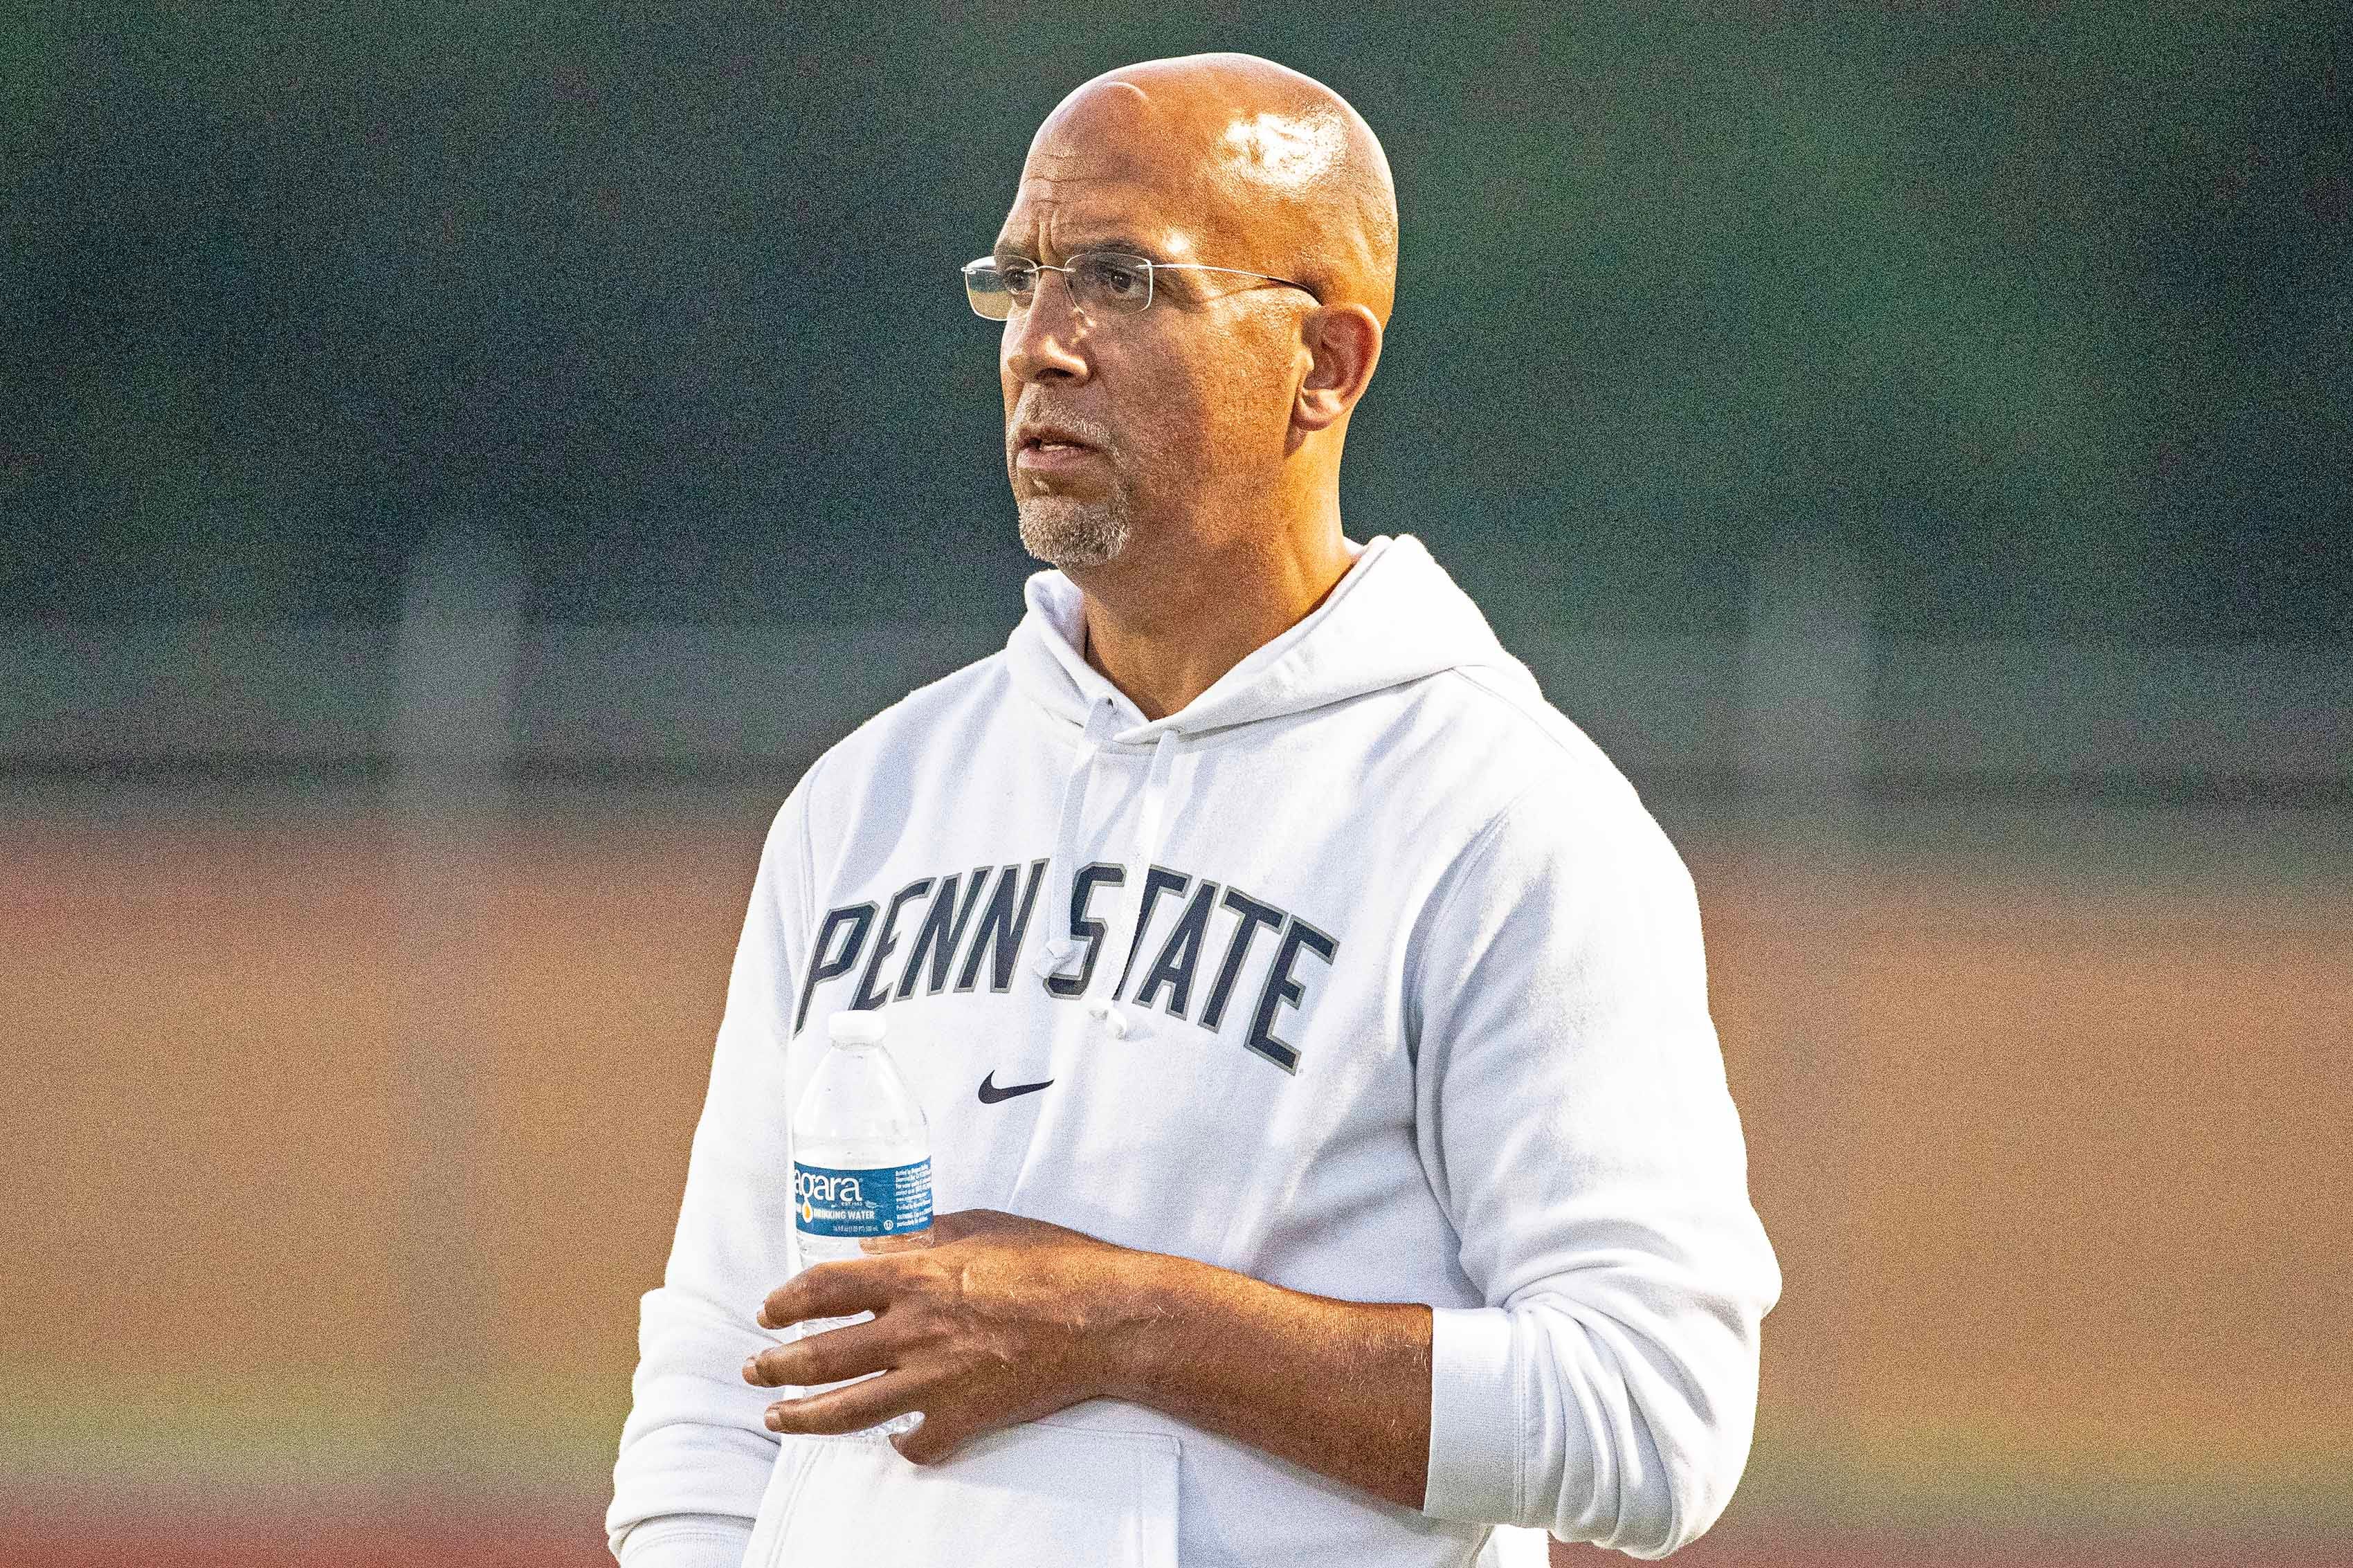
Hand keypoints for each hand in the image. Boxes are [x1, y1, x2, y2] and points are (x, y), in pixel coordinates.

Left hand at [742, 1208, 1158, 1465]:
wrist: (1106, 1317)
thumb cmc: (1055, 1261)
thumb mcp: (985, 1225)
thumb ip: (925, 1234)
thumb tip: (876, 1243)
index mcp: (915, 1275)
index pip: (823, 1288)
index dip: (785, 1301)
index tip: (767, 1311)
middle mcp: (912, 1329)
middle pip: (819, 1355)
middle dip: (774, 1365)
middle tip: (752, 1371)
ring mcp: (934, 1380)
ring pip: (845, 1411)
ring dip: (800, 1417)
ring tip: (775, 1419)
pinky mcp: (963, 1419)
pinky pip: (914, 1444)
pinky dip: (900, 1446)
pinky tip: (895, 1442)